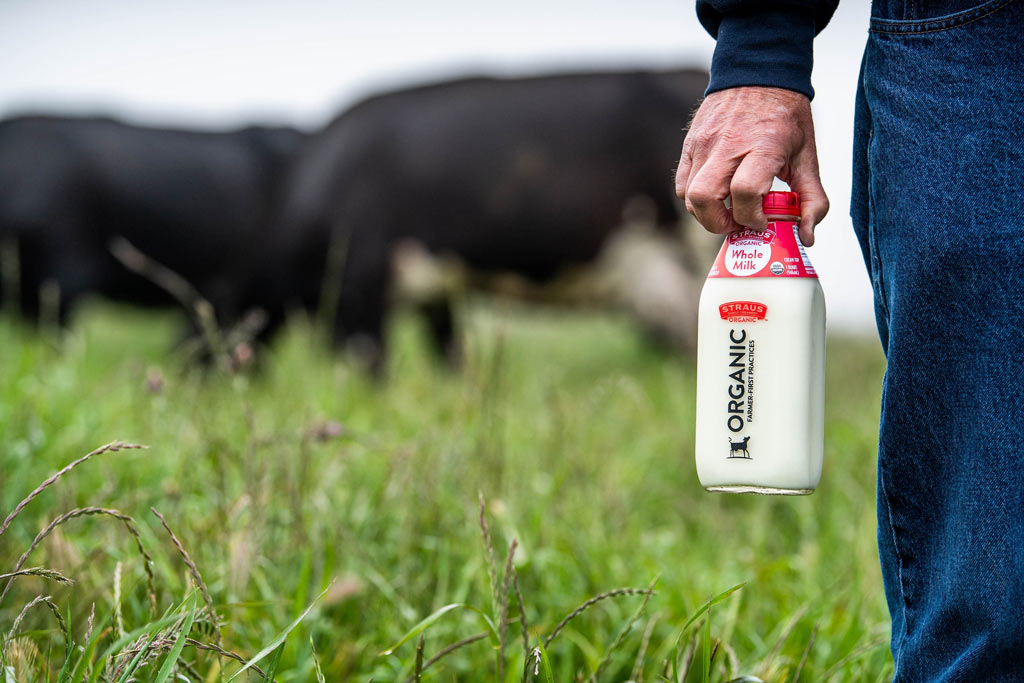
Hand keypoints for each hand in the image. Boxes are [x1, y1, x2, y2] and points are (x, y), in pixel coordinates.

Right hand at [675, 86, 827, 246]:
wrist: (758, 72)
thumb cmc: (785, 116)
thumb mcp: (808, 155)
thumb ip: (812, 198)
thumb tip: (807, 236)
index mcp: (762, 147)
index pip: (745, 194)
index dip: (751, 217)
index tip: (762, 221)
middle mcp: (727, 145)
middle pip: (705, 200)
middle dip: (719, 224)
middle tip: (738, 223)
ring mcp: (703, 144)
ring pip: (688, 196)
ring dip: (706, 213)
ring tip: (727, 210)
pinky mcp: (690, 144)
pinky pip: (682, 182)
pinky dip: (695, 197)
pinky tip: (717, 192)